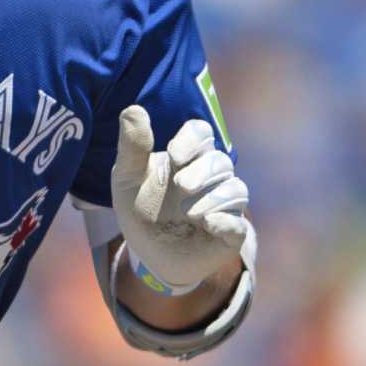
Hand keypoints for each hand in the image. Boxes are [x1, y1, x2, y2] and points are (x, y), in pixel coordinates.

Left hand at [110, 105, 248, 290]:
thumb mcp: (127, 179)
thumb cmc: (140, 209)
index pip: (201, 133)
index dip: (193, 139)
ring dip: (213, 198)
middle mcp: (209, 177)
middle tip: (181, 186)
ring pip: (235, 189)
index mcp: (185, 157)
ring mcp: (222, 205)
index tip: (175, 156)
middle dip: (202, 172)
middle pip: (220, 160)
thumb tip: (134, 109)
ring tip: (189, 212)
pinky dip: (225, 221)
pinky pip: (238, 224)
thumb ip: (132, 147)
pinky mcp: (229, 233)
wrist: (149, 255)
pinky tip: (208, 223)